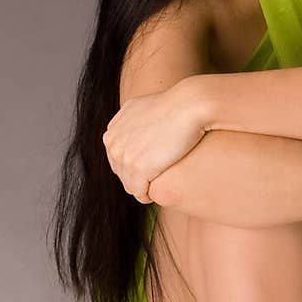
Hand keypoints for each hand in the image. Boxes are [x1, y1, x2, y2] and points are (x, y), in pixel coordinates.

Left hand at [102, 79, 207, 203]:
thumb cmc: (174, 106)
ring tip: (158, 186)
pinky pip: (139, 192)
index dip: (133, 166)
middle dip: (137, 178)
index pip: (117, 160)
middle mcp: (113, 143)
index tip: (151, 168)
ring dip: (143, 189)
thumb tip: (133, 129)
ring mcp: (124, 156)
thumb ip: (131, 121)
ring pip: (129, 185)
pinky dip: (147, 196)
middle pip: (122, 173)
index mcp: (112, 131)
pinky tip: (157, 193)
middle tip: (156, 179)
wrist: (189, 106)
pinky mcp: (139, 168)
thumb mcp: (142, 107)